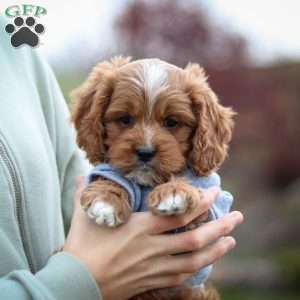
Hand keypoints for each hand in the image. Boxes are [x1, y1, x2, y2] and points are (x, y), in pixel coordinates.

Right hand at [63, 177, 242, 299]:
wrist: (76, 285)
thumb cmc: (82, 247)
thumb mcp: (84, 215)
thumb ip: (85, 192)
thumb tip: (81, 174)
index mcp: (140, 228)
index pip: (178, 214)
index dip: (200, 203)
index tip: (215, 193)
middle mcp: (153, 247)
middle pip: (195, 237)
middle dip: (220, 227)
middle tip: (237, 217)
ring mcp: (155, 267)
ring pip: (195, 259)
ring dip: (216, 249)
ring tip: (231, 240)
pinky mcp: (152, 281)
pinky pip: (183, 276)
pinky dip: (199, 268)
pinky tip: (208, 262)